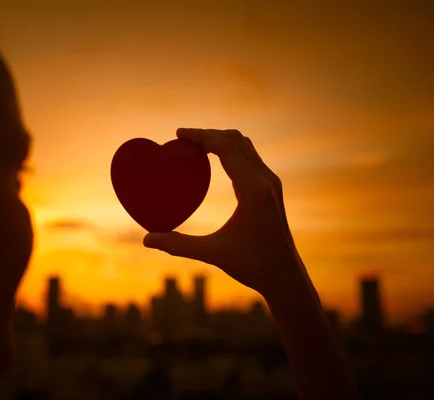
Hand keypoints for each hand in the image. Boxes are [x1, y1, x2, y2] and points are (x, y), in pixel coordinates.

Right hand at [144, 128, 314, 299]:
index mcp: (253, 189)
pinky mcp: (271, 191)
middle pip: (236, 140)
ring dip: (221, 140)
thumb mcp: (213, 254)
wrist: (286, 277)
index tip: (178, 133)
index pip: (226, 147)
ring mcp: (271, 184)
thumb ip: (179, 245)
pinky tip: (216, 161)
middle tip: (182, 138)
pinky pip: (250, 159)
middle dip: (208, 134)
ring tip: (196, 145)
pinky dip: (231, 151)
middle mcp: (265, 180)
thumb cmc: (253, 266)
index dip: (200, 136)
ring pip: (246, 147)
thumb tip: (146, 240)